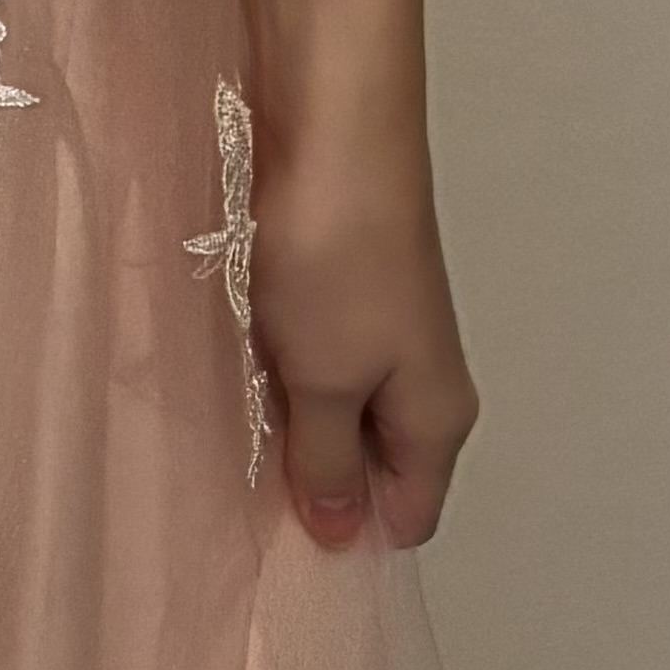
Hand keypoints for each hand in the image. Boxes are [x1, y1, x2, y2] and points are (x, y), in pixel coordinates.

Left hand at [252, 118, 477, 552]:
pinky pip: (310, 360)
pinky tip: (237, 358)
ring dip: (284, 416)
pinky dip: (274, 367)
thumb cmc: (338, 256)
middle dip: (308, 477)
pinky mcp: (343, 294)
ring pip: (333, 412)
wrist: (333, 129)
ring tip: (232, 408)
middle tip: (241, 472)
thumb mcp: (323, 384)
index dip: (348, 535)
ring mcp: (382, 335)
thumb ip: (326, 463)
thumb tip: (342, 532)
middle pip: (369, 468)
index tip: (279, 540)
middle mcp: (421, 382)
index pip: (407, 517)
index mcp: (437, 418)